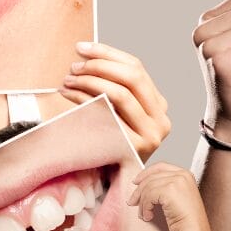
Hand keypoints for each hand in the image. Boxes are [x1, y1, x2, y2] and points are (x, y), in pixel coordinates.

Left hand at [59, 42, 170, 160]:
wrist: (110, 183)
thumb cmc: (108, 142)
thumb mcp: (118, 112)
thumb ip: (114, 87)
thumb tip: (88, 53)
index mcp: (159, 106)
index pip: (137, 68)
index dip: (108, 53)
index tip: (82, 47)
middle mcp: (161, 120)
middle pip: (132, 77)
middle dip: (100, 65)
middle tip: (75, 65)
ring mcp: (151, 135)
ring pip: (120, 93)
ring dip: (90, 81)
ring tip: (68, 79)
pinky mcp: (134, 147)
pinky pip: (108, 113)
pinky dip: (86, 100)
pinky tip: (69, 94)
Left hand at [127, 162, 207, 230]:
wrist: (194, 230)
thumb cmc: (186, 219)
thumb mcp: (177, 197)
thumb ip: (164, 188)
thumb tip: (141, 187)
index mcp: (185, 174)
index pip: (160, 166)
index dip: (146, 173)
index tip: (136, 182)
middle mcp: (182, 175)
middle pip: (151, 177)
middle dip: (139, 191)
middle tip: (132, 202)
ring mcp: (176, 181)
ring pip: (148, 187)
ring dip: (142, 203)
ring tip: (144, 214)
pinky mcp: (169, 190)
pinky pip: (149, 196)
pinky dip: (145, 207)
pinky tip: (149, 216)